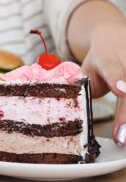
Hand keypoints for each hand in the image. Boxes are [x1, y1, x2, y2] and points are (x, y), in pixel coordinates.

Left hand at [81, 23, 125, 144]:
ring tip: (124, 139)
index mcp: (106, 59)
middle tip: (121, 136)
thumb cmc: (98, 63)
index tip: (120, 91)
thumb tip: (61, 108)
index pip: (112, 70)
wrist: (114, 42)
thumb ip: (78, 87)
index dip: (117, 81)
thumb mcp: (84, 71)